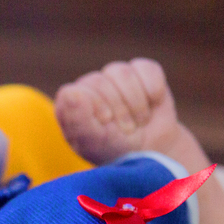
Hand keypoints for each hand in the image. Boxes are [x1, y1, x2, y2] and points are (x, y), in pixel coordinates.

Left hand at [54, 58, 183, 165]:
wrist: (154, 154)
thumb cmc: (116, 150)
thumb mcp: (94, 143)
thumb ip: (77, 120)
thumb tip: (70, 92)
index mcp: (70, 102)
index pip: (77, 92)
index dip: (98, 109)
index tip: (107, 126)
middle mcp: (89, 85)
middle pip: (100, 82)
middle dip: (119, 111)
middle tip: (127, 130)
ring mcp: (115, 76)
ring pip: (123, 74)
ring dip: (137, 104)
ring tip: (139, 121)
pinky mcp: (142, 71)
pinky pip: (147, 69)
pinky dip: (154, 91)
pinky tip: (153, 104)